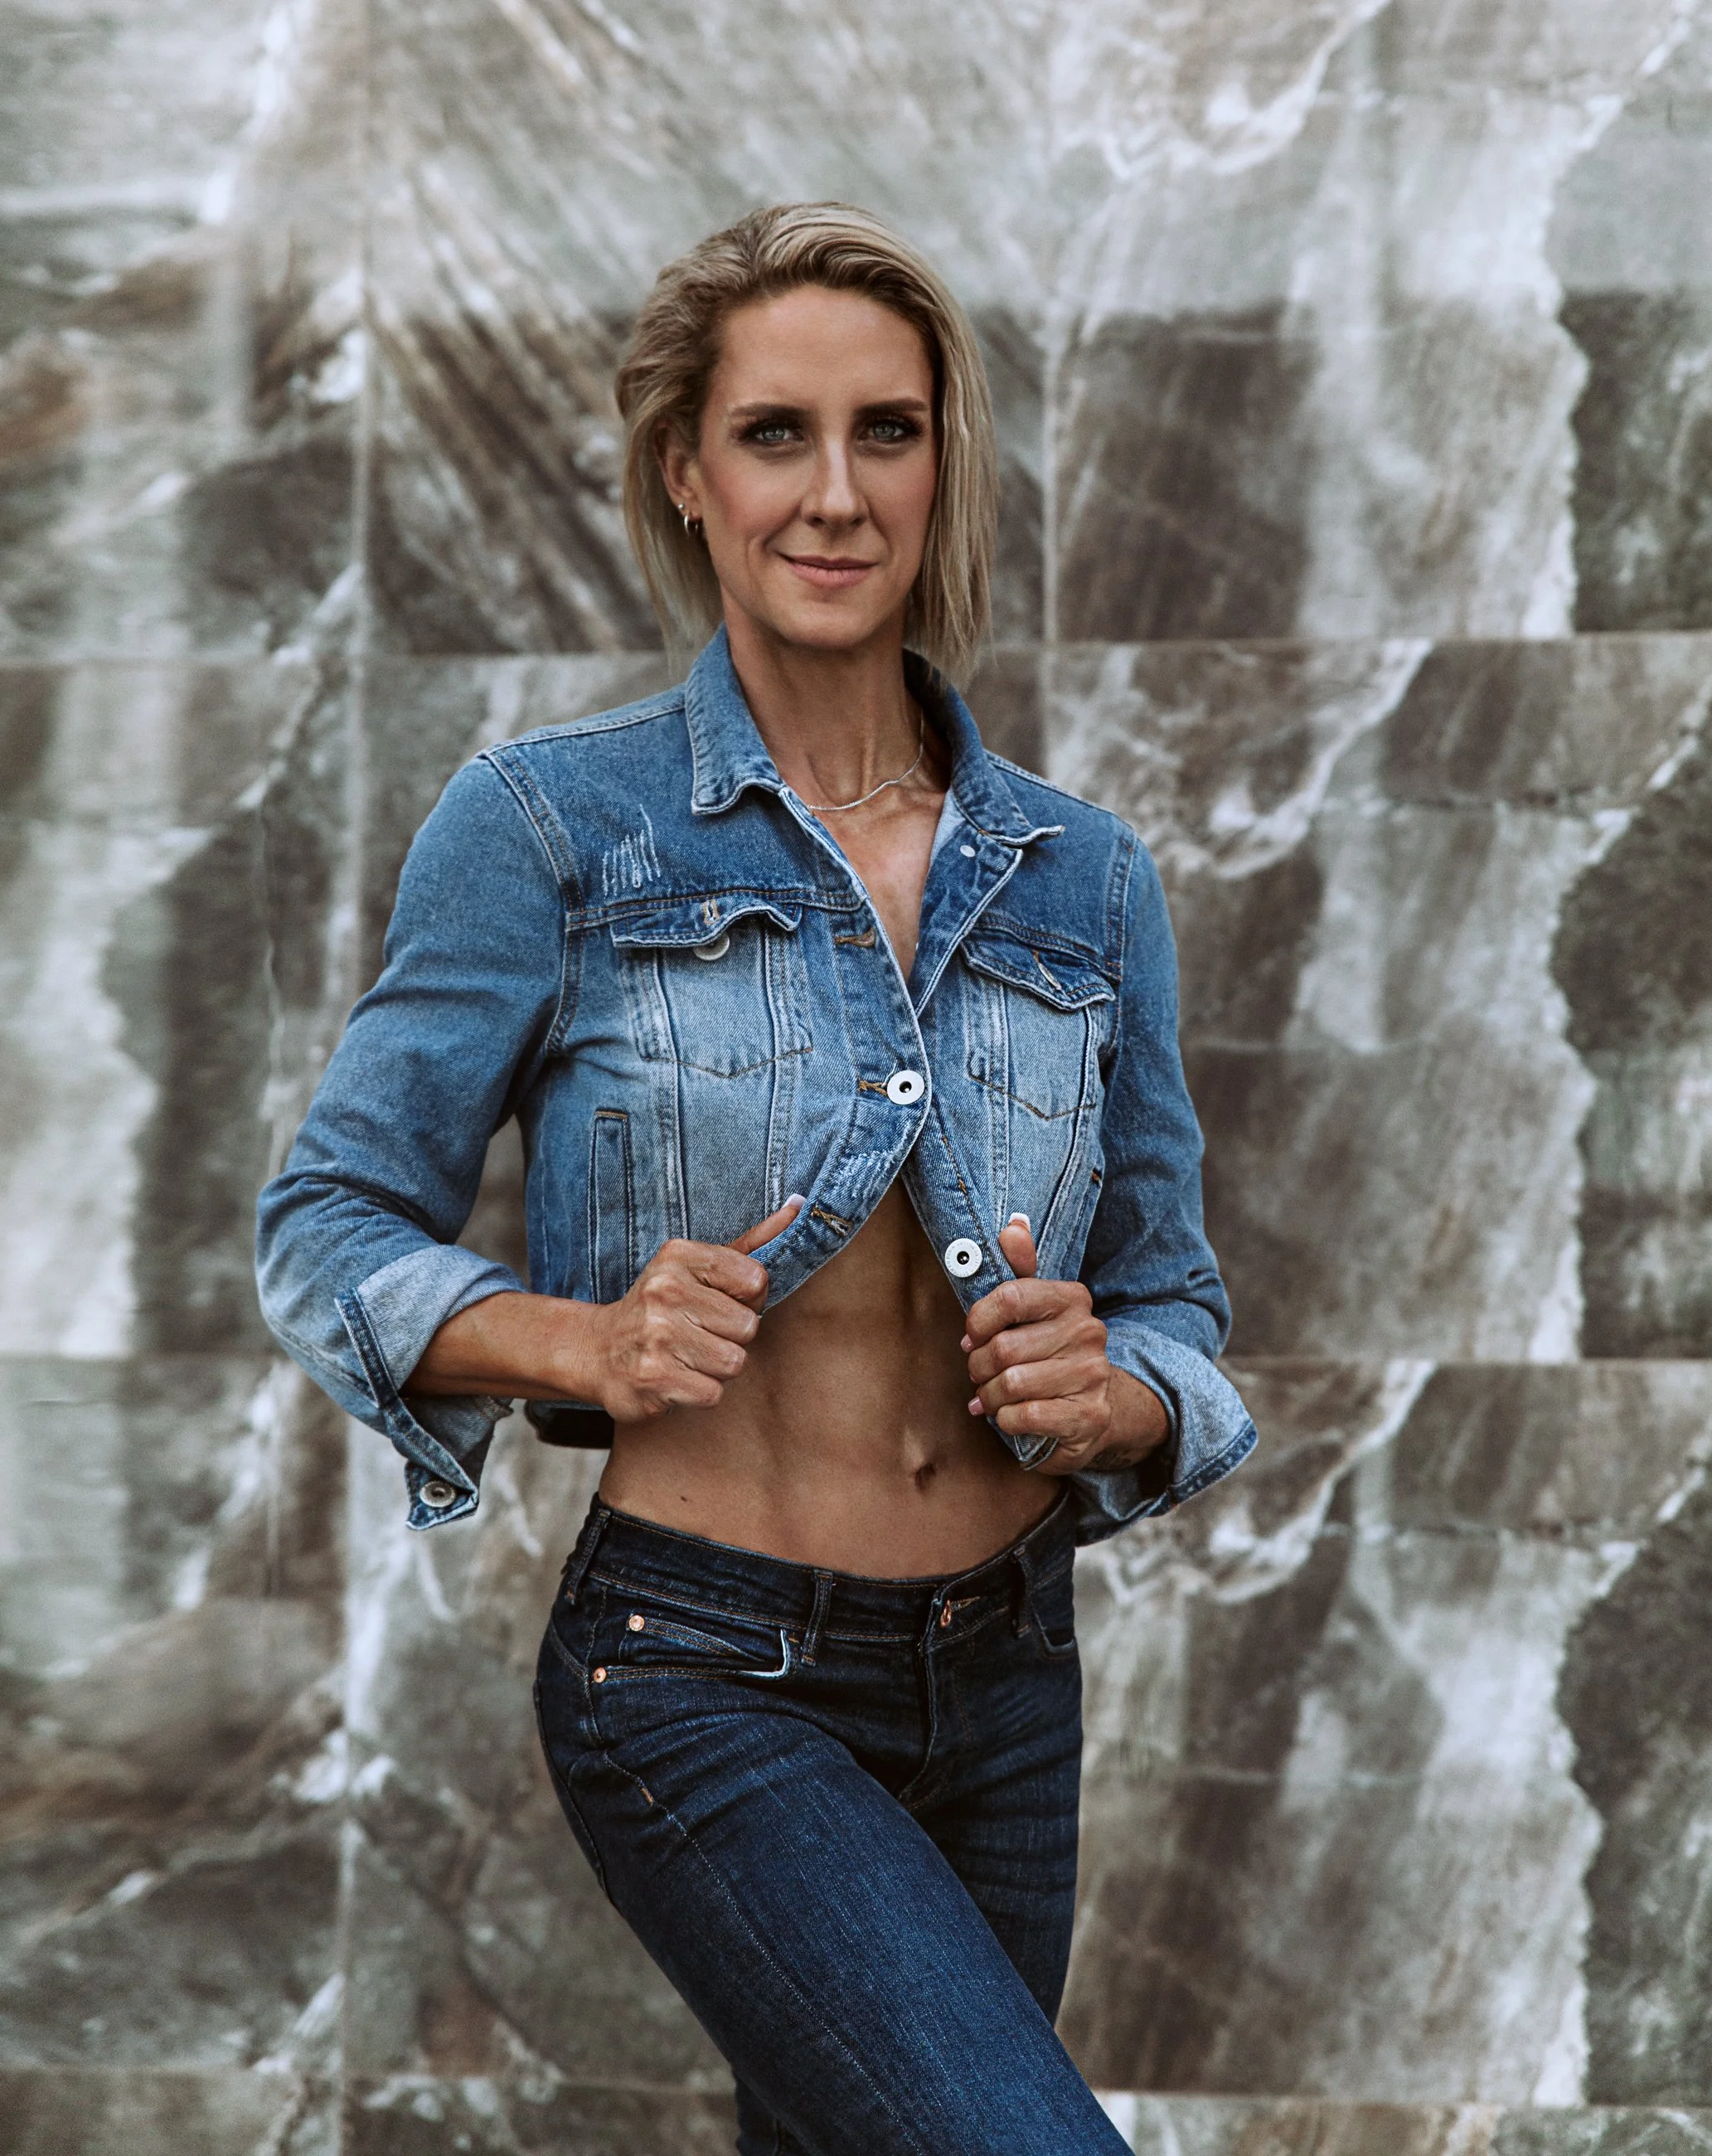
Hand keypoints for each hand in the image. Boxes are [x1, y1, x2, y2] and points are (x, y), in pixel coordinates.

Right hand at [584, 1197, 802, 1422]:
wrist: (597, 1351)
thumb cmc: (661, 1307)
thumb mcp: (698, 1266)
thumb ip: (752, 1241)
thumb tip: (800, 1205)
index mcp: (678, 1256)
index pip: (755, 1279)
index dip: (748, 1300)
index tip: (720, 1302)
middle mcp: (664, 1291)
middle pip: (747, 1327)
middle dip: (731, 1337)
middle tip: (698, 1333)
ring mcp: (656, 1336)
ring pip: (733, 1362)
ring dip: (716, 1367)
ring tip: (687, 1356)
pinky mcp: (654, 1379)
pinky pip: (713, 1393)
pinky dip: (699, 1391)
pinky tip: (676, 1377)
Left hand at [961, 1215, 1168, 1473]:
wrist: (1092, 1407)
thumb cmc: (1048, 1352)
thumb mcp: (1034, 1309)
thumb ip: (1019, 1267)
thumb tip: (1014, 1225)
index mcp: (1073, 1299)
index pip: (1010, 1296)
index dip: (979, 1321)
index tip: (971, 1337)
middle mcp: (1089, 1332)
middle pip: (1005, 1348)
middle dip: (979, 1366)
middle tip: (979, 1373)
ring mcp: (1093, 1375)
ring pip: (1012, 1385)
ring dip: (990, 1396)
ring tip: (990, 1397)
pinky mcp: (1090, 1415)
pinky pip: (1026, 1416)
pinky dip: (1006, 1419)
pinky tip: (1009, 1415)